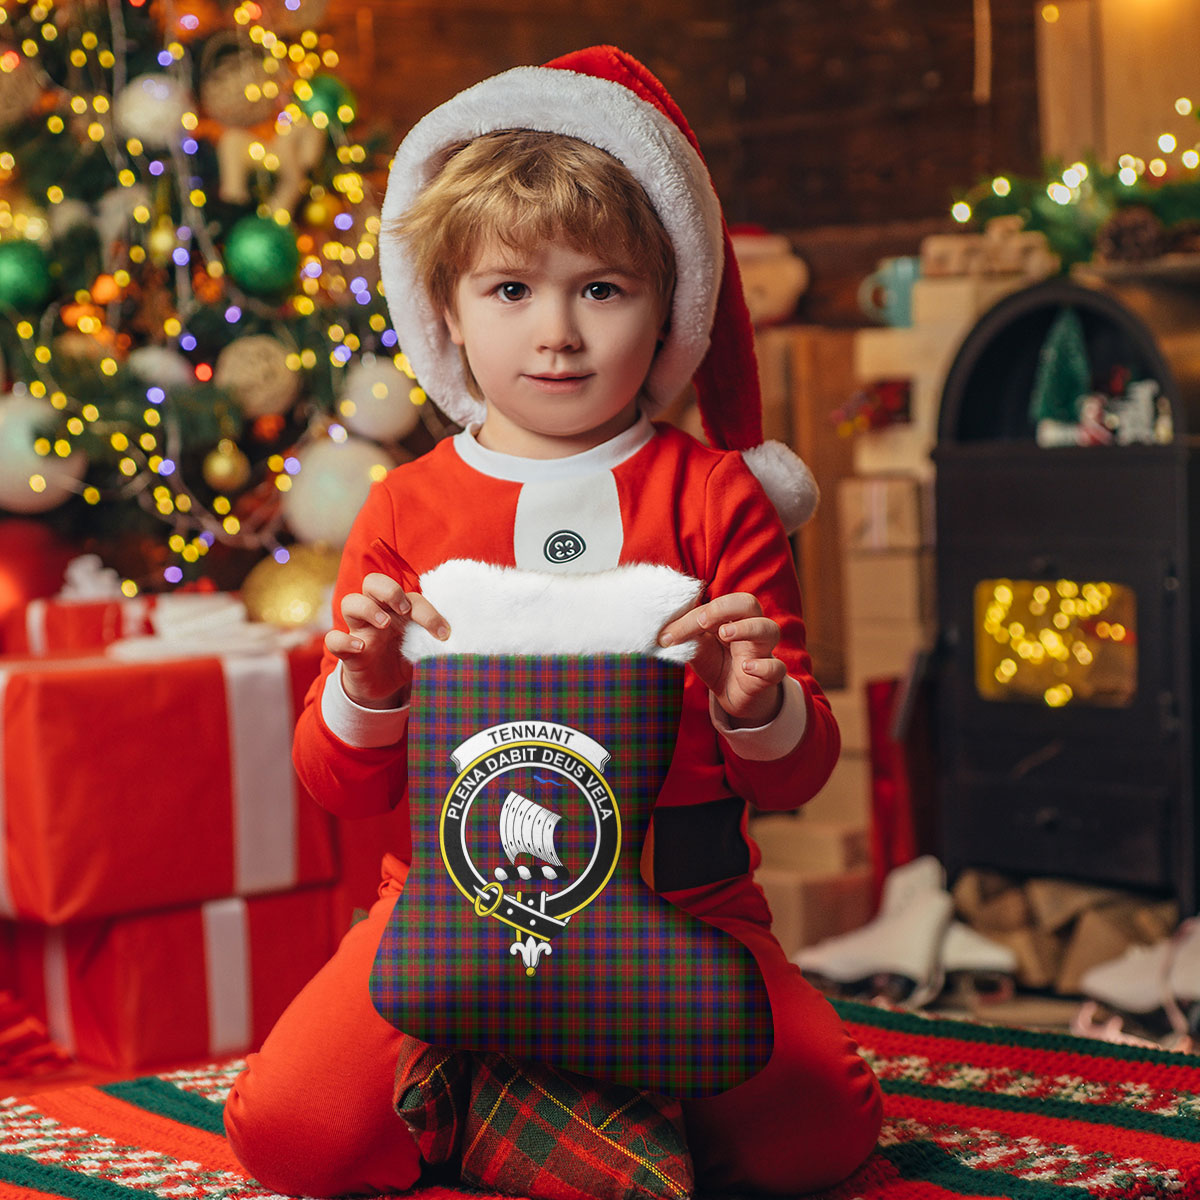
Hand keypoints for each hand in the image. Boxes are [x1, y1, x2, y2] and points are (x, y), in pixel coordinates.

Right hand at [324, 572, 448, 708]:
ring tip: (385, 624)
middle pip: (373, 582)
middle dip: (389, 590)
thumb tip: (461, 643)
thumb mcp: (423, 650)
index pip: (410, 596)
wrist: (384, 689)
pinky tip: (361, 648)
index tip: (443, 633)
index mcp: (398, 610)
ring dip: (368, 608)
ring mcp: (359, 630)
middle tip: (404, 609)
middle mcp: (377, 613)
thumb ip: (436, 643)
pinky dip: (343, 640)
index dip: (428, 612)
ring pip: (350, 602)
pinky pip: (333, 639)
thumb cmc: (405, 659)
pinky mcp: (346, 652)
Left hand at [658, 592, 785, 726]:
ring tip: (725, 634)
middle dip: (725, 608)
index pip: (716, 605)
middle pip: (749, 603)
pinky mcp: (769, 676)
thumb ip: (685, 636)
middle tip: (702, 622)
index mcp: (731, 617)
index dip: (692, 616)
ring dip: (747, 628)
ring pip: (769, 629)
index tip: (668, 635)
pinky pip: (776, 668)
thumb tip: (661, 632)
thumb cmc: (717, 663)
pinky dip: (764, 666)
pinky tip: (746, 667)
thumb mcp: (697, 648)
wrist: (733, 696)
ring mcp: (762, 651)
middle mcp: (750, 628)